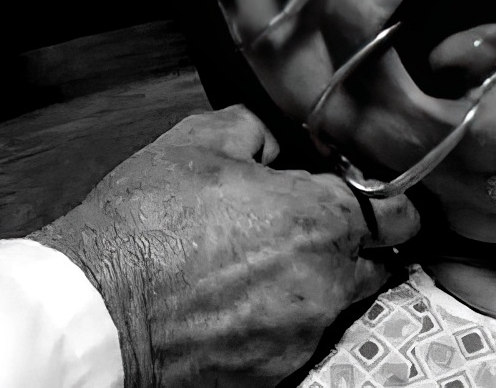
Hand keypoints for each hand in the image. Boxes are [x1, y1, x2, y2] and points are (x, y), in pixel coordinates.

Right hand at [30, 106, 420, 387]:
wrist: (95, 308)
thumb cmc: (148, 217)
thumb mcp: (199, 141)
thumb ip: (259, 131)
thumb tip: (280, 143)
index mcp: (323, 218)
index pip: (400, 213)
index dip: (390, 203)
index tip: (372, 199)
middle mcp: (328, 281)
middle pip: (379, 264)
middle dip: (358, 246)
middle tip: (314, 232)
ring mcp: (304, 333)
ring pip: (338, 303)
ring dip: (318, 283)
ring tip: (265, 270)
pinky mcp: (276, 372)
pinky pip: (299, 338)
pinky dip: (283, 320)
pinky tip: (241, 304)